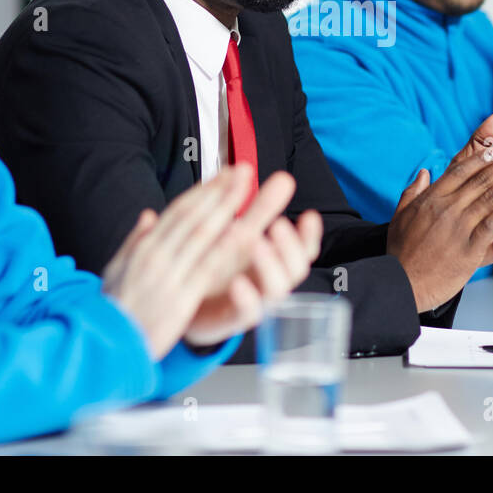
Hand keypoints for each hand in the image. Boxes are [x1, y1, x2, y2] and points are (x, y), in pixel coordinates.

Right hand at [102, 166, 298, 359]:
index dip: (203, 190)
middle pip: (192, 215)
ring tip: (244, 188)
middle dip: (218, 190)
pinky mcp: (179, 299)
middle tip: (240, 170)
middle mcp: (155, 256)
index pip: (177, 211)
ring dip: (224, 208)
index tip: (223, 175)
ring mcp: (168, 276)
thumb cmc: (112, 311)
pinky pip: (205, 269)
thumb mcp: (116, 271)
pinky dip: (223, 249)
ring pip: (200, 234)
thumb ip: (134, 241)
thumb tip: (147, 215)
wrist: (101, 347)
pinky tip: (240, 233)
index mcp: (143, 249)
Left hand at [184, 183, 322, 347]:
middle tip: (277, 225)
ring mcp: (254, 301)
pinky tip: (237, 282)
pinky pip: (248, 314)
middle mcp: (268, 281)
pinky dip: (247, 299)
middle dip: (290, 246)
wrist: (182, 306)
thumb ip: (251, 209)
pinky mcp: (232, 320)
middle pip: (296, 268)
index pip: (303, 250)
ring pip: (278, 291)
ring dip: (270, 266)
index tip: (309, 215)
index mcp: (271, 260)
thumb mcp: (233, 234)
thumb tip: (259, 173)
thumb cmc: (213, 266)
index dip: (310, 235)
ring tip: (257, 243)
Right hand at [388, 114, 492, 311]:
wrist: (401, 283)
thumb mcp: (400, 215)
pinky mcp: (469, 248)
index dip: (481, 158)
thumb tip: (424, 173)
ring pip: (491, 197)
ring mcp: (458, 228)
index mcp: (431, 198)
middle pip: (481, 179)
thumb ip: (413, 192)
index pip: (460, 171)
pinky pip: (492, 224)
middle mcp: (446, 208)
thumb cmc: (401, 251)